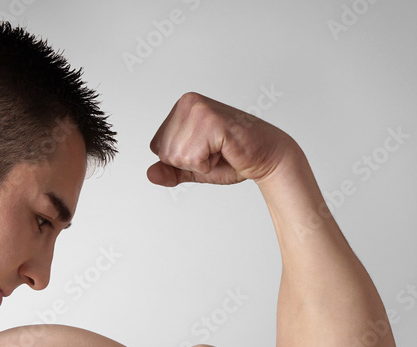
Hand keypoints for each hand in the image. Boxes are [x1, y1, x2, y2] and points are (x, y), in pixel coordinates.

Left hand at [147, 92, 296, 186]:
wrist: (266, 157)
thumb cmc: (233, 159)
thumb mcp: (193, 168)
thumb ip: (170, 171)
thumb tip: (149, 174)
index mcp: (181, 108)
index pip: (156, 147)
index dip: (181, 159)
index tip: (206, 149)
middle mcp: (187, 103)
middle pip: (164, 152)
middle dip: (189, 162)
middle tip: (215, 151)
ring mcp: (198, 109)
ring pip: (176, 156)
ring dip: (200, 163)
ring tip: (221, 150)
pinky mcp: (210, 121)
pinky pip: (192, 158)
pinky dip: (208, 163)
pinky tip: (225, 150)